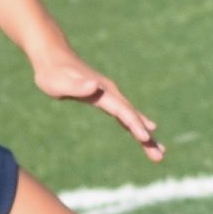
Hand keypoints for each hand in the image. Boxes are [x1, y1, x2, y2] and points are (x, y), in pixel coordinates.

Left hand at [32, 54, 163, 161]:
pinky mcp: (105, 99)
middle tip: (160, 156)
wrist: (53, 58)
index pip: (123, 110)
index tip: (145, 137)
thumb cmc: (53, 72)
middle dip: (146, 137)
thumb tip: (94, 85)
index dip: (134, 124)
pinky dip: (134, 126)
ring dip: (145, 135)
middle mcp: (111, 93)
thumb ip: (77, 86)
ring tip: (159, 152)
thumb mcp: (60, 82)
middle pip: (133, 117)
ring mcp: (110, 96)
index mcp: (103, 92)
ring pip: (131, 117)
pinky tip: (142, 135)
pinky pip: (124, 116)